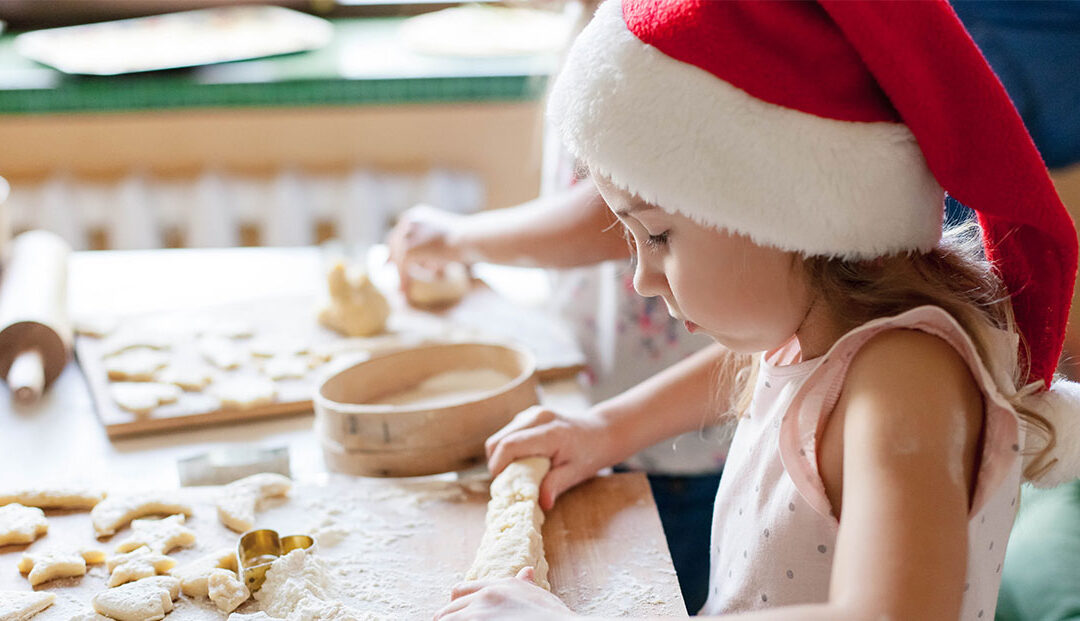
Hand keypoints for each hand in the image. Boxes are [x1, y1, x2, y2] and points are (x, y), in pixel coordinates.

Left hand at [386, 204, 468, 291]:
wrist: (473, 238)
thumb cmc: (469, 241)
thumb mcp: (446, 241)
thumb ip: (432, 248)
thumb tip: (427, 264)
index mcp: (418, 215)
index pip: (401, 232)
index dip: (396, 248)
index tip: (391, 261)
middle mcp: (410, 221)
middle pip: (394, 243)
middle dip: (392, 259)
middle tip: (390, 275)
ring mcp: (408, 234)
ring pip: (398, 258)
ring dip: (400, 274)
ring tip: (400, 290)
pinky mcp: (409, 249)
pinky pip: (403, 269)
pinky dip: (403, 282)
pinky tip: (405, 294)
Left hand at [434, 568, 574, 620]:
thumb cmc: (554, 619)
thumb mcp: (539, 597)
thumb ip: (525, 586)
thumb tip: (526, 572)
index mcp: (498, 587)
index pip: (459, 592)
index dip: (457, 607)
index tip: (460, 618)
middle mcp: (484, 598)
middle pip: (447, 610)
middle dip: (448, 620)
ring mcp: (478, 617)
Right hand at [486, 405, 617, 509]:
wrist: (601, 432)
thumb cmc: (589, 454)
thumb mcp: (576, 473)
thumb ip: (555, 485)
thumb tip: (542, 503)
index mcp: (550, 433)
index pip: (510, 445)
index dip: (499, 466)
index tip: (502, 485)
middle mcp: (537, 417)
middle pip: (498, 440)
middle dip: (497, 464)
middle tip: (509, 483)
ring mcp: (531, 413)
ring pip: (499, 437)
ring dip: (501, 457)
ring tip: (518, 472)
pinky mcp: (527, 415)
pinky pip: (507, 434)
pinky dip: (507, 450)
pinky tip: (524, 460)